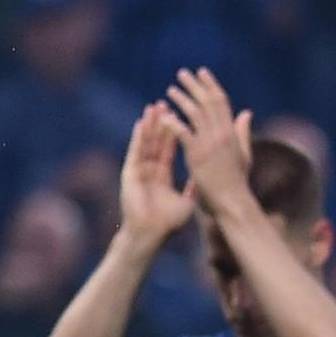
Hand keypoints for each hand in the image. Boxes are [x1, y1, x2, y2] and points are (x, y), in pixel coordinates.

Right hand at [118, 104, 197, 247]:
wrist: (151, 234)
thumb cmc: (168, 223)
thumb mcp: (186, 203)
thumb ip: (194, 188)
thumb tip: (205, 180)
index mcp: (163, 174)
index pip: (170, 148)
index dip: (175, 132)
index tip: (180, 116)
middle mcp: (150, 169)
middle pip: (157, 141)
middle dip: (162, 123)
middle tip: (167, 103)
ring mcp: (139, 169)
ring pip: (145, 142)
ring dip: (150, 125)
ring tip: (154, 107)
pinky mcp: (130, 173)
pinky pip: (135, 152)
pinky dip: (138, 137)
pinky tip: (141, 123)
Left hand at [160, 68, 255, 216]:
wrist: (233, 202)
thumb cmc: (238, 181)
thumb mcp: (244, 153)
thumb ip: (243, 132)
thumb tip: (246, 113)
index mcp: (232, 132)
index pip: (221, 101)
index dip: (211, 84)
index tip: (202, 72)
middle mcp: (222, 134)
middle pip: (207, 102)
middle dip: (194, 86)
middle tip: (182, 73)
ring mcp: (209, 144)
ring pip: (194, 114)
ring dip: (181, 99)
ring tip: (170, 90)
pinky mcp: (197, 155)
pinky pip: (183, 133)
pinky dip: (173, 123)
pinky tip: (163, 116)